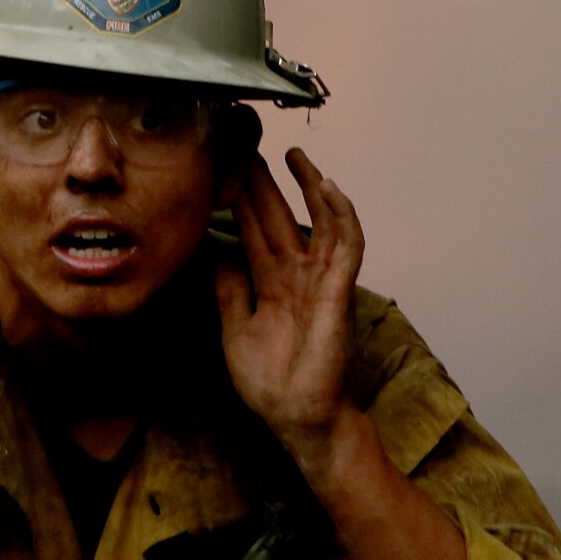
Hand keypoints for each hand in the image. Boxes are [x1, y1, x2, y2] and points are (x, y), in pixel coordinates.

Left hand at [215, 147, 366, 476]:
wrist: (298, 418)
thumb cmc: (271, 381)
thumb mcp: (235, 327)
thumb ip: (228, 289)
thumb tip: (214, 252)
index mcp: (270, 282)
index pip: (253, 229)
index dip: (240, 197)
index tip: (223, 166)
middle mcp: (296, 274)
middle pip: (279, 215)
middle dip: (264, 180)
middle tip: (247, 141)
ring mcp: (320, 281)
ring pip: (318, 221)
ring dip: (307, 187)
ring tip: (292, 155)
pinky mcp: (338, 292)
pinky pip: (345, 246)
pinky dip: (339, 215)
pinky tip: (327, 189)